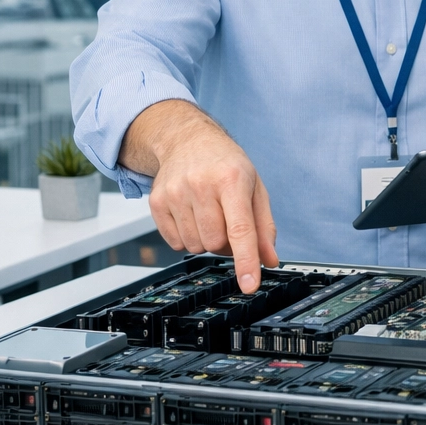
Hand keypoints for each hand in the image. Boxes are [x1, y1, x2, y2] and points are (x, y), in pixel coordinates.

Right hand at [136, 103, 278, 293]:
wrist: (187, 140)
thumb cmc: (226, 165)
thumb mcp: (254, 188)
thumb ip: (264, 227)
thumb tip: (270, 260)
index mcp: (232, 179)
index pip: (240, 230)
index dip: (246, 261)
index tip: (249, 284)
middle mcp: (200, 185)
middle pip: (215, 243)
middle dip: (225, 242)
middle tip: (227, 220)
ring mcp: (175, 193)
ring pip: (195, 246)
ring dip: (206, 240)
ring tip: (209, 214)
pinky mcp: (156, 202)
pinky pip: (175, 243)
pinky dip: (187, 237)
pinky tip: (191, 215)